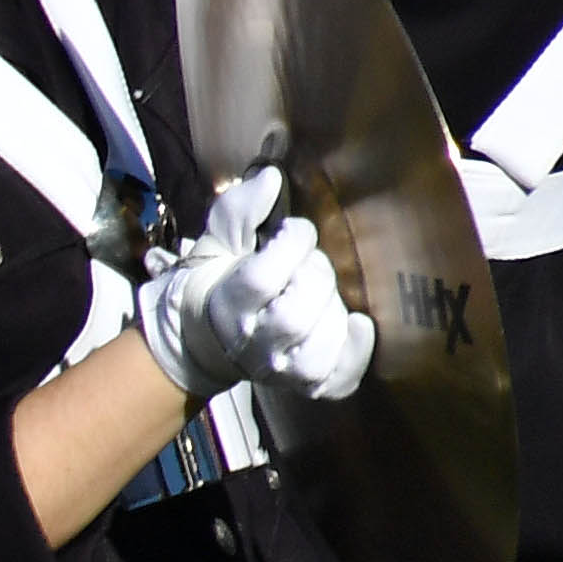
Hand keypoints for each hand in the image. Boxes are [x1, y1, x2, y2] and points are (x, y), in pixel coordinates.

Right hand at [136, 165, 374, 405]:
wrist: (205, 340)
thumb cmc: (217, 284)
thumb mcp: (217, 244)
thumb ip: (239, 211)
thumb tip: (272, 176)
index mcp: (226, 305)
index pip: (263, 278)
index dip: (291, 244)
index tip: (295, 230)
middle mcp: (251, 344)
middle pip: (295, 315)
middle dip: (315, 276)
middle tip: (310, 263)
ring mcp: (280, 370)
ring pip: (318, 346)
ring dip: (331, 311)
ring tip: (322, 294)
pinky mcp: (307, 384)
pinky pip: (339, 376)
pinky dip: (355, 351)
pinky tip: (356, 324)